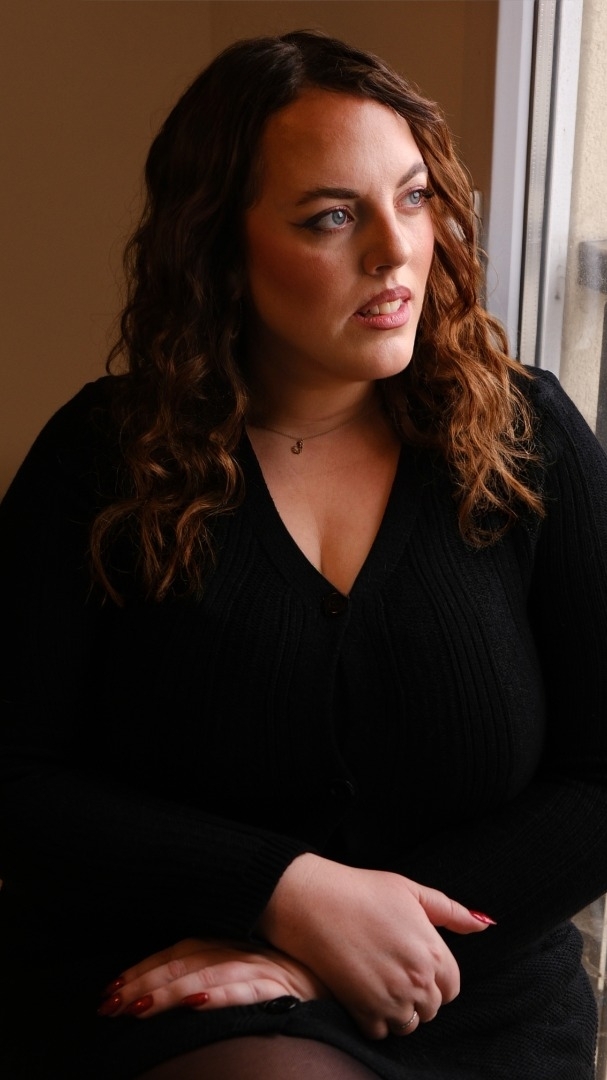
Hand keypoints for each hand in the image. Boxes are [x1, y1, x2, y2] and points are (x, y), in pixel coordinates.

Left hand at [98, 938, 330, 1019]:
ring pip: (208, 973)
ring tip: (137, 1006)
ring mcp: (266, 966)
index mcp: (237, 943)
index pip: (182, 950)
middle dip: (144, 980)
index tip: (112, 985)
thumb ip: (223, 974)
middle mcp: (248, 949)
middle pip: (186, 960)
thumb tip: (177, 990)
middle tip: (110, 1002)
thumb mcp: (258, 972)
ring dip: (169, 990)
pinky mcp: (285, 987)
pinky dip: (219, 993)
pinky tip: (194, 1001)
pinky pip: (247, 989)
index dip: (145, 966)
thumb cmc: (305, 983)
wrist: (354, 982)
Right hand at [257, 855, 493, 1039]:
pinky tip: (364, 995)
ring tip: (379, 984)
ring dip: (398, 1010)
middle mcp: (417, 980)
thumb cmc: (362, 890)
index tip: (415, 965)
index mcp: (433, 951)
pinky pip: (381, 1033)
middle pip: (432, 1008)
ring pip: (409, 1024)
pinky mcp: (363, 1010)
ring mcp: (391, 998)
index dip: (435, 978)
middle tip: (394, 972)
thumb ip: (451, 912)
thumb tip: (485, 924)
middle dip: (418, 995)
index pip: (451, 988)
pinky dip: (375, 1021)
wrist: (314, 901)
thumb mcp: (411, 891)